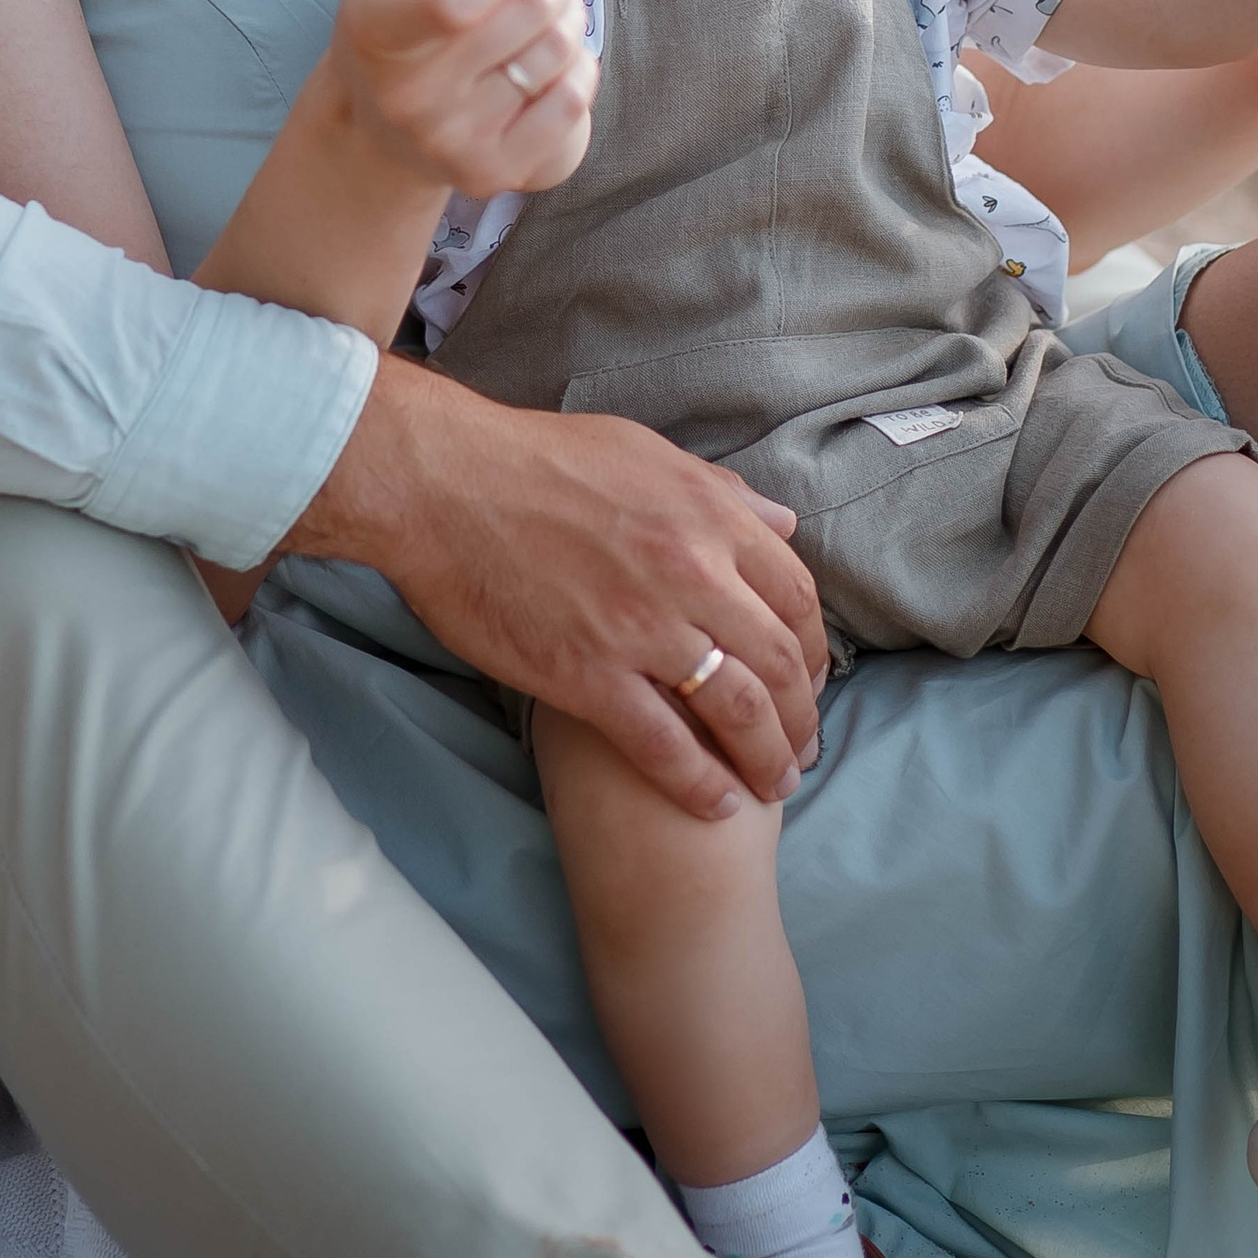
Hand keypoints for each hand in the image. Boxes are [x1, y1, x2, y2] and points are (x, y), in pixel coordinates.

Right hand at [291, 353, 829, 816]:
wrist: (443, 483)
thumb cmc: (532, 458)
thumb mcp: (641, 452)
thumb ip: (717, 493)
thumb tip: (780, 524)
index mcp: (708, 516)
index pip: (795, 596)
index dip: (814, 647)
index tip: (812, 679)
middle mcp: (691, 573)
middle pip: (778, 663)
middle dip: (802, 716)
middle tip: (803, 749)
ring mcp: (642, 628)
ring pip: (736, 711)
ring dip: (766, 757)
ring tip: (774, 784)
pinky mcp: (588, 676)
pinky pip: (663, 746)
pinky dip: (700, 783)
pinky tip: (716, 805)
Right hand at [328, 0, 597, 199]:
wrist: (377, 126)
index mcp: (373, 27)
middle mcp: (407, 95)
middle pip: (530, 12)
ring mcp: (451, 142)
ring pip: (561, 51)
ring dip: (570, 14)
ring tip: (543, 8)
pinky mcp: (495, 174)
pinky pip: (576, 102)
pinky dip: (579, 66)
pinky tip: (547, 59)